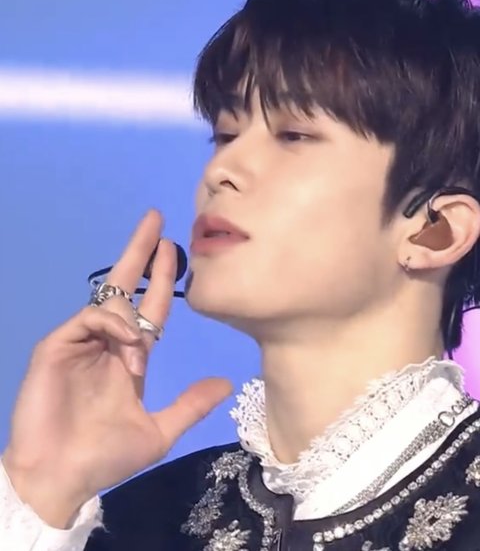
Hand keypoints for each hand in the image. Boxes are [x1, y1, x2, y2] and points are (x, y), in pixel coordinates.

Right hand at [2, 209, 231, 526]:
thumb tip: (226, 384)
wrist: (60, 477)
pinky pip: (90, 319)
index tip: (173, 247)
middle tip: (156, 219)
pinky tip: (126, 343)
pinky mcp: (58, 345)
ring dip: (132, 321)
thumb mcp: (158, 431)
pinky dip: (112, 326)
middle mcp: (107, 342)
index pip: (150, 308)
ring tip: (137, 357)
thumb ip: (190, 405)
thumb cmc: (104, 457)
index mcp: (130, 356)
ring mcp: (81, 341)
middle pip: (126, 286)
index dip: (162, 278)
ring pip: (111, 303)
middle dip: (141, 251)